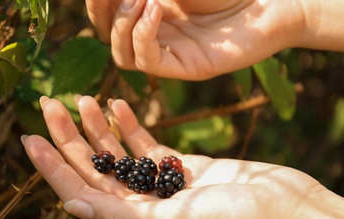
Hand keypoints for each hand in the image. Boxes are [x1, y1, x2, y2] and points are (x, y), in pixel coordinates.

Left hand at [21, 95, 343, 218]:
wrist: (288, 214)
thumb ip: (123, 217)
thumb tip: (70, 204)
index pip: (81, 192)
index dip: (53, 167)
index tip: (31, 138)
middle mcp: (144, 206)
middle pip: (95, 168)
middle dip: (69, 138)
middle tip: (49, 104)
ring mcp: (163, 184)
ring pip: (119, 153)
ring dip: (98, 127)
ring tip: (80, 99)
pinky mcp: (182, 166)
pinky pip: (148, 144)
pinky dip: (131, 124)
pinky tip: (118, 104)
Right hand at [86, 0, 303, 79]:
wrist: (266, 4)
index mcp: (149, 12)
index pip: (106, 13)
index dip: (96, 1)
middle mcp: (154, 34)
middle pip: (107, 35)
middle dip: (102, 11)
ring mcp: (168, 53)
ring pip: (121, 54)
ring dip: (121, 24)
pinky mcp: (183, 67)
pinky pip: (147, 61)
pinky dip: (142, 35)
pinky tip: (154, 9)